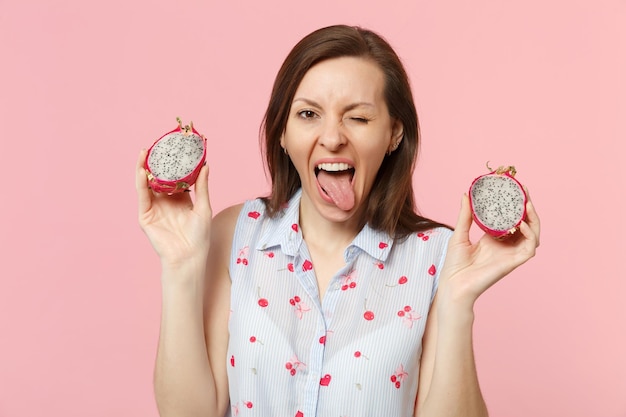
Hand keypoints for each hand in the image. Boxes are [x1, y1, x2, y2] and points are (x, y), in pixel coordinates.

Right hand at [135, 149, 211, 265]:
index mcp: (179, 199)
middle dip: (157, 162)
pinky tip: (142, 170)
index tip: (176, 146)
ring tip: (145, 151)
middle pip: (158, 178)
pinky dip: (141, 182)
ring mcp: (154, 208)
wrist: (189, 256)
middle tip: (158, 143)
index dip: (174, 163)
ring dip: (144, 167)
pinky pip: (142, 195)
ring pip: (147, 184)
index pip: (174, 177)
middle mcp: (165, 201)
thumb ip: (201, 186)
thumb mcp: (203, 207)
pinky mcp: (145, 215)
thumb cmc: (199, 236)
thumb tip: (206, 165)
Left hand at [438, 190, 540, 308]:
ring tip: (527, 204)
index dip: (515, 205)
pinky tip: (521, 223)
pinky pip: (530, 248)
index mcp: (494, 239)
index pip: (511, 218)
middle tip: (525, 191)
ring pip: (533, 234)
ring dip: (533, 219)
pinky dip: (530, 234)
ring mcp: (511, 254)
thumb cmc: (455, 264)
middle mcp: (506, 245)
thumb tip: (466, 194)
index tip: (515, 188)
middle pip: (525, 224)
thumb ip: (465, 215)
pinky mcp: (514, 263)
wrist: (454, 284)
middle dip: (527, 208)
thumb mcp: (459, 234)